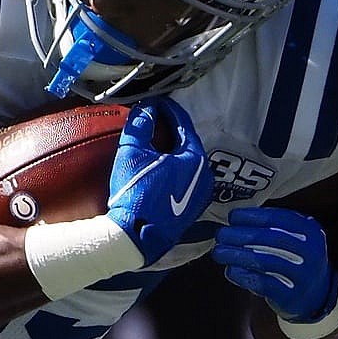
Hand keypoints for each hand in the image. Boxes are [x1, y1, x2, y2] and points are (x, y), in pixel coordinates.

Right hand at [106, 96, 210, 265]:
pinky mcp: (191, 209)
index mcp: (195, 159)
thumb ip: (140, 126)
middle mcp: (204, 176)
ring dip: (172, 150)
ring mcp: (200, 195)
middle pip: (187, 143)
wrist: (137, 237)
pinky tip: (158, 167)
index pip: (183, 124)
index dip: (167, 109)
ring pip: (186, 163)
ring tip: (154, 141)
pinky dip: (172, 169)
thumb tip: (146, 109)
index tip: (154, 101)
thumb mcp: (132, 153)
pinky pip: (184, 180)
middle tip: (154, 118)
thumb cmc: (136, 193)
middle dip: (171, 129)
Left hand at [213, 205, 337, 321]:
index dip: (252, 215)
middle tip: (221, 234)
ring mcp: (303, 275)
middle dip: (240, 234)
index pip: (278, 218)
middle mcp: (310, 251)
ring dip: (236, 255)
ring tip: (219, 252)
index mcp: (310, 230)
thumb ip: (273, 226)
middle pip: (270, 238)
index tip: (232, 217)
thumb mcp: (296, 238)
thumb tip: (235, 218)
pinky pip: (263, 283)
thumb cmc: (296, 261)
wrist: (316, 297)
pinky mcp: (290, 295)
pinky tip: (230, 270)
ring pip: (264, 261)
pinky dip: (243, 275)